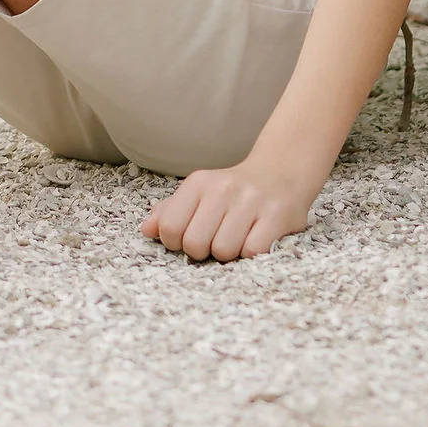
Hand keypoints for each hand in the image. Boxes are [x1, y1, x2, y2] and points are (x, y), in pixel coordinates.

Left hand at [141, 160, 314, 262]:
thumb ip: (170, 211)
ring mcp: (250, 201)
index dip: (177, 243)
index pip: (169, 227)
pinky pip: (251, 253)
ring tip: (238, 237)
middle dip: (204, 251)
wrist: (281, 172)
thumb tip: (146, 231)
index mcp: (199, 183)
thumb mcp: (200, 193)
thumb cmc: (233, 192)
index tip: (192, 237)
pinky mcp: (275, 215)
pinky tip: (256, 238)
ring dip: (230, 254)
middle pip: (195, 244)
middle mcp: (223, 188)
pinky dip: (251, 254)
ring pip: (223, 252)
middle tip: (217, 239)